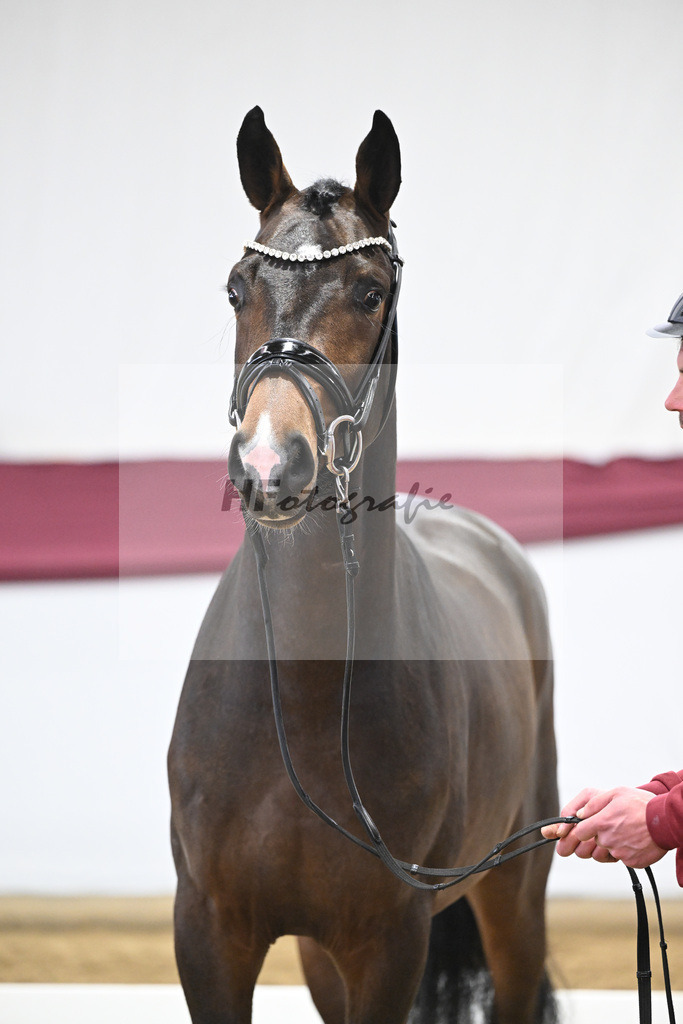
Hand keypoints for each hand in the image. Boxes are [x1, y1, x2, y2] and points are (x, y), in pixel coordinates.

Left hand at [542, 787, 666, 867]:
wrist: (667, 821)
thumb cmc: (641, 804)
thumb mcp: (616, 793)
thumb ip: (594, 803)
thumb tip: (579, 814)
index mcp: (602, 822)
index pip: (579, 833)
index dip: (581, 830)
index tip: (586, 827)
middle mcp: (609, 839)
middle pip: (592, 843)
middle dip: (596, 837)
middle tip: (612, 827)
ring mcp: (620, 852)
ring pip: (606, 852)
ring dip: (610, 845)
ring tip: (624, 832)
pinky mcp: (631, 862)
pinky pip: (620, 858)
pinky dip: (624, 851)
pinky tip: (633, 840)